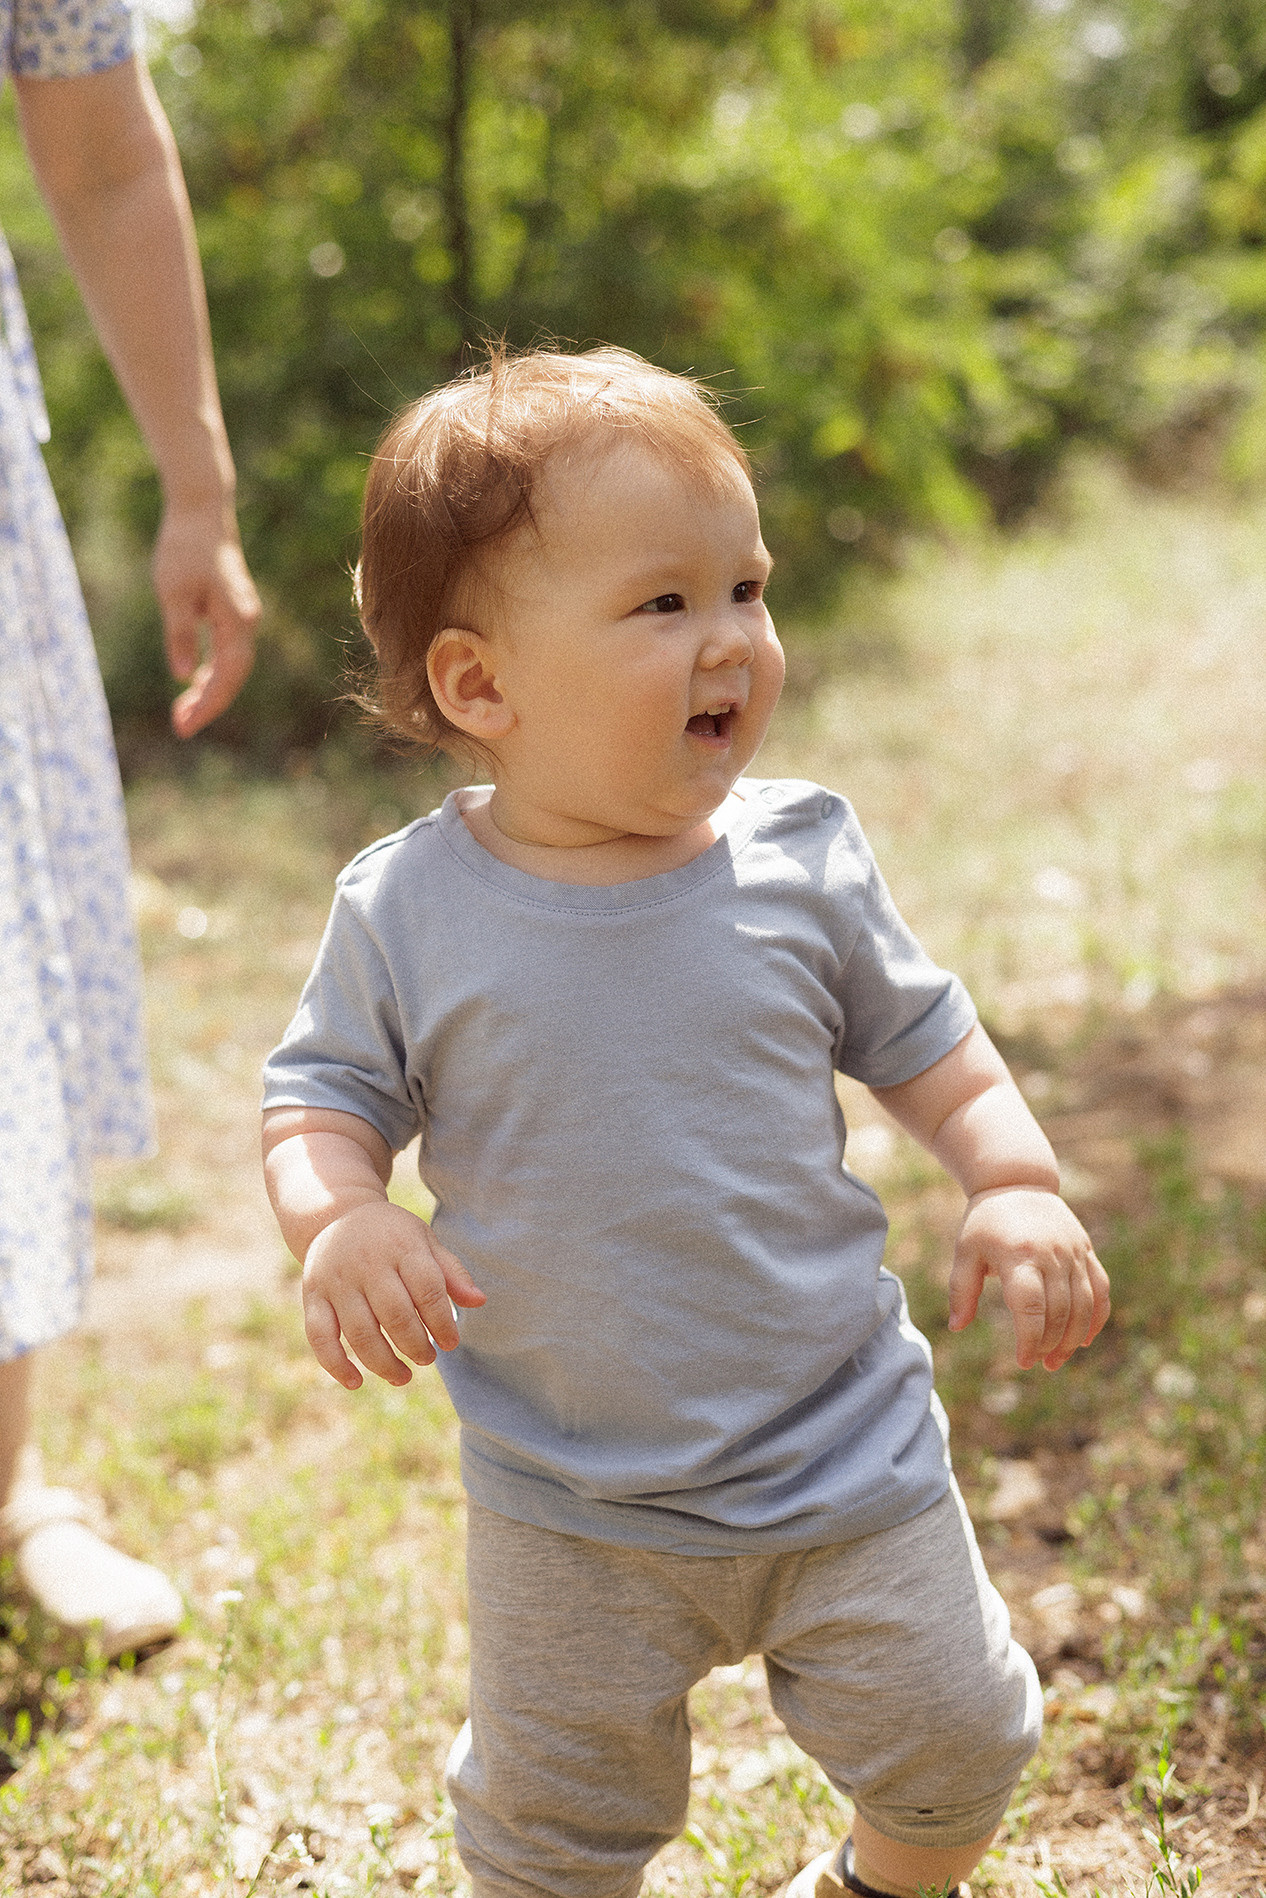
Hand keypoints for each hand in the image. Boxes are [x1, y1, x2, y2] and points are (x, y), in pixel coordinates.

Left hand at [153, 499, 261, 736]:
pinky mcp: (233, 614)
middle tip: (180, 728)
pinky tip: (193, 685)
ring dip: (209, 692)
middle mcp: (247, 622)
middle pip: (233, 676)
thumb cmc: (184, 548)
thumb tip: (183, 677)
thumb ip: (180, 634)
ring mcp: (243, 618)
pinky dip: (211, 673)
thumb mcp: (173, 593)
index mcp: (237, 619)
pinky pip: (227, 653)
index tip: (185, 726)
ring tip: (182, 713)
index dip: (209, 705)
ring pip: (231, 667)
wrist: (201, 513)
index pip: (228, 675)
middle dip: (208, 705)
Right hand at [302, 1199, 485, 1390]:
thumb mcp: (424, 1241)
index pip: (428, 1289)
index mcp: (401, 1247)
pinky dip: (336, 1364)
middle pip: (395, 1315)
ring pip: (360, 1332)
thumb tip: (479, 1302)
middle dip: (416, 1345)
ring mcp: (336, 1281)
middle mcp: (367, 1264)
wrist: (335, 1215)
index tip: (451, 1342)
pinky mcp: (312, 1296)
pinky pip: (319, 1336)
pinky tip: (356, 1382)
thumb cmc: (392, 1237)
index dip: (442, 1322)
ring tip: (403, 1376)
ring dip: (383, 1363)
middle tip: (428, 1359)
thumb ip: (450, 1272)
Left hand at [947, 1186, 1109, 1370]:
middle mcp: (1051, 1254)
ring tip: (1056, 1360)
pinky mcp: (1085, 1251)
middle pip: (1060, 1310)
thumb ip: (960, 1290)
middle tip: (1038, 1363)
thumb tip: (957, 1327)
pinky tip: (1084, 1341)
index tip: (1023, 1361)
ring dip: (1074, 1338)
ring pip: (1084, 1305)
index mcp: (1018, 1254)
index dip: (1030, 1338)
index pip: (1031, 1305)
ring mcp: (1073, 1252)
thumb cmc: (986, 1221)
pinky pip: (1100, 1290)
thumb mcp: (965, 1251)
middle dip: (1051, 1344)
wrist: (1017, 1181)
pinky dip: (1096, 1318)